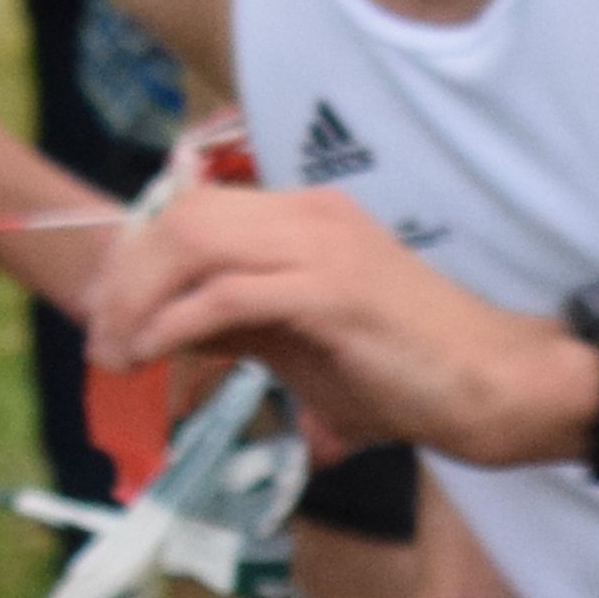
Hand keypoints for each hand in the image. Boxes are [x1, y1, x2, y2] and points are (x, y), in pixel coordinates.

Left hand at [89, 177, 590, 467]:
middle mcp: (312, 216)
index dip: (138, 258)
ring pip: (193, 242)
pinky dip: (176, 324)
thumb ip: (250, 327)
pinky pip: (227, 295)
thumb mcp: (312, 345)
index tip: (106, 314)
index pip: (196, 210)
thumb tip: (179, 336)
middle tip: (100, 339)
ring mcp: (323, 248)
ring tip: (117, 355)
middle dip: (124, 277)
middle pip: (181, 216)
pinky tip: (156, 356)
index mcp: (309, 219)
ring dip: (138, 300)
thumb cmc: (415, 375)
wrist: (497, 387)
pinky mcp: (332, 291)